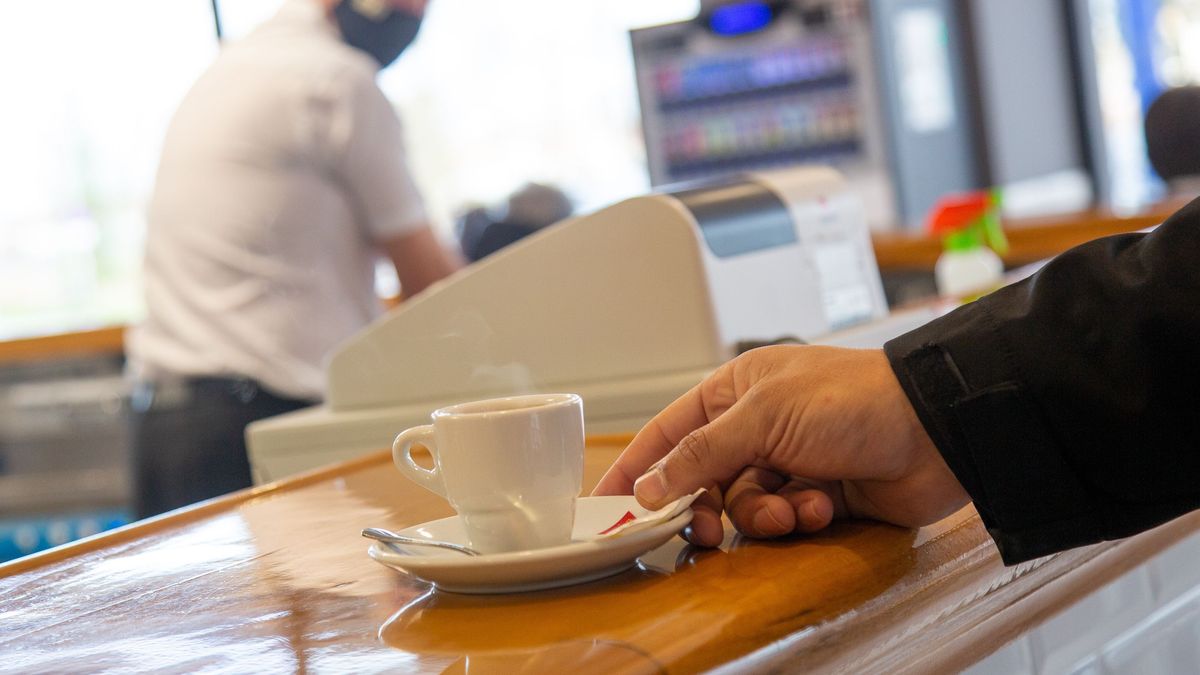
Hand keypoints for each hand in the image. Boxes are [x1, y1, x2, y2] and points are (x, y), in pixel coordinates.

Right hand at [591, 346, 968, 545]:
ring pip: (741, 506)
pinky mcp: (816, 495)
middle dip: (703, 505)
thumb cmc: (853, 399)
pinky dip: (798, 517)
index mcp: (736, 391)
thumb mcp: (763, 417)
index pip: (669, 431)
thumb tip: (652, 485)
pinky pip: (782, 519)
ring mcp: (787, 461)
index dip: (637, 466)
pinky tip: (821, 504)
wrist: (934, 431)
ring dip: (762, 514)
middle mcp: (757, 425)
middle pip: (702, 478)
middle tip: (699, 529)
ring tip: (790, 507)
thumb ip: (702, 454)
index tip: (607, 502)